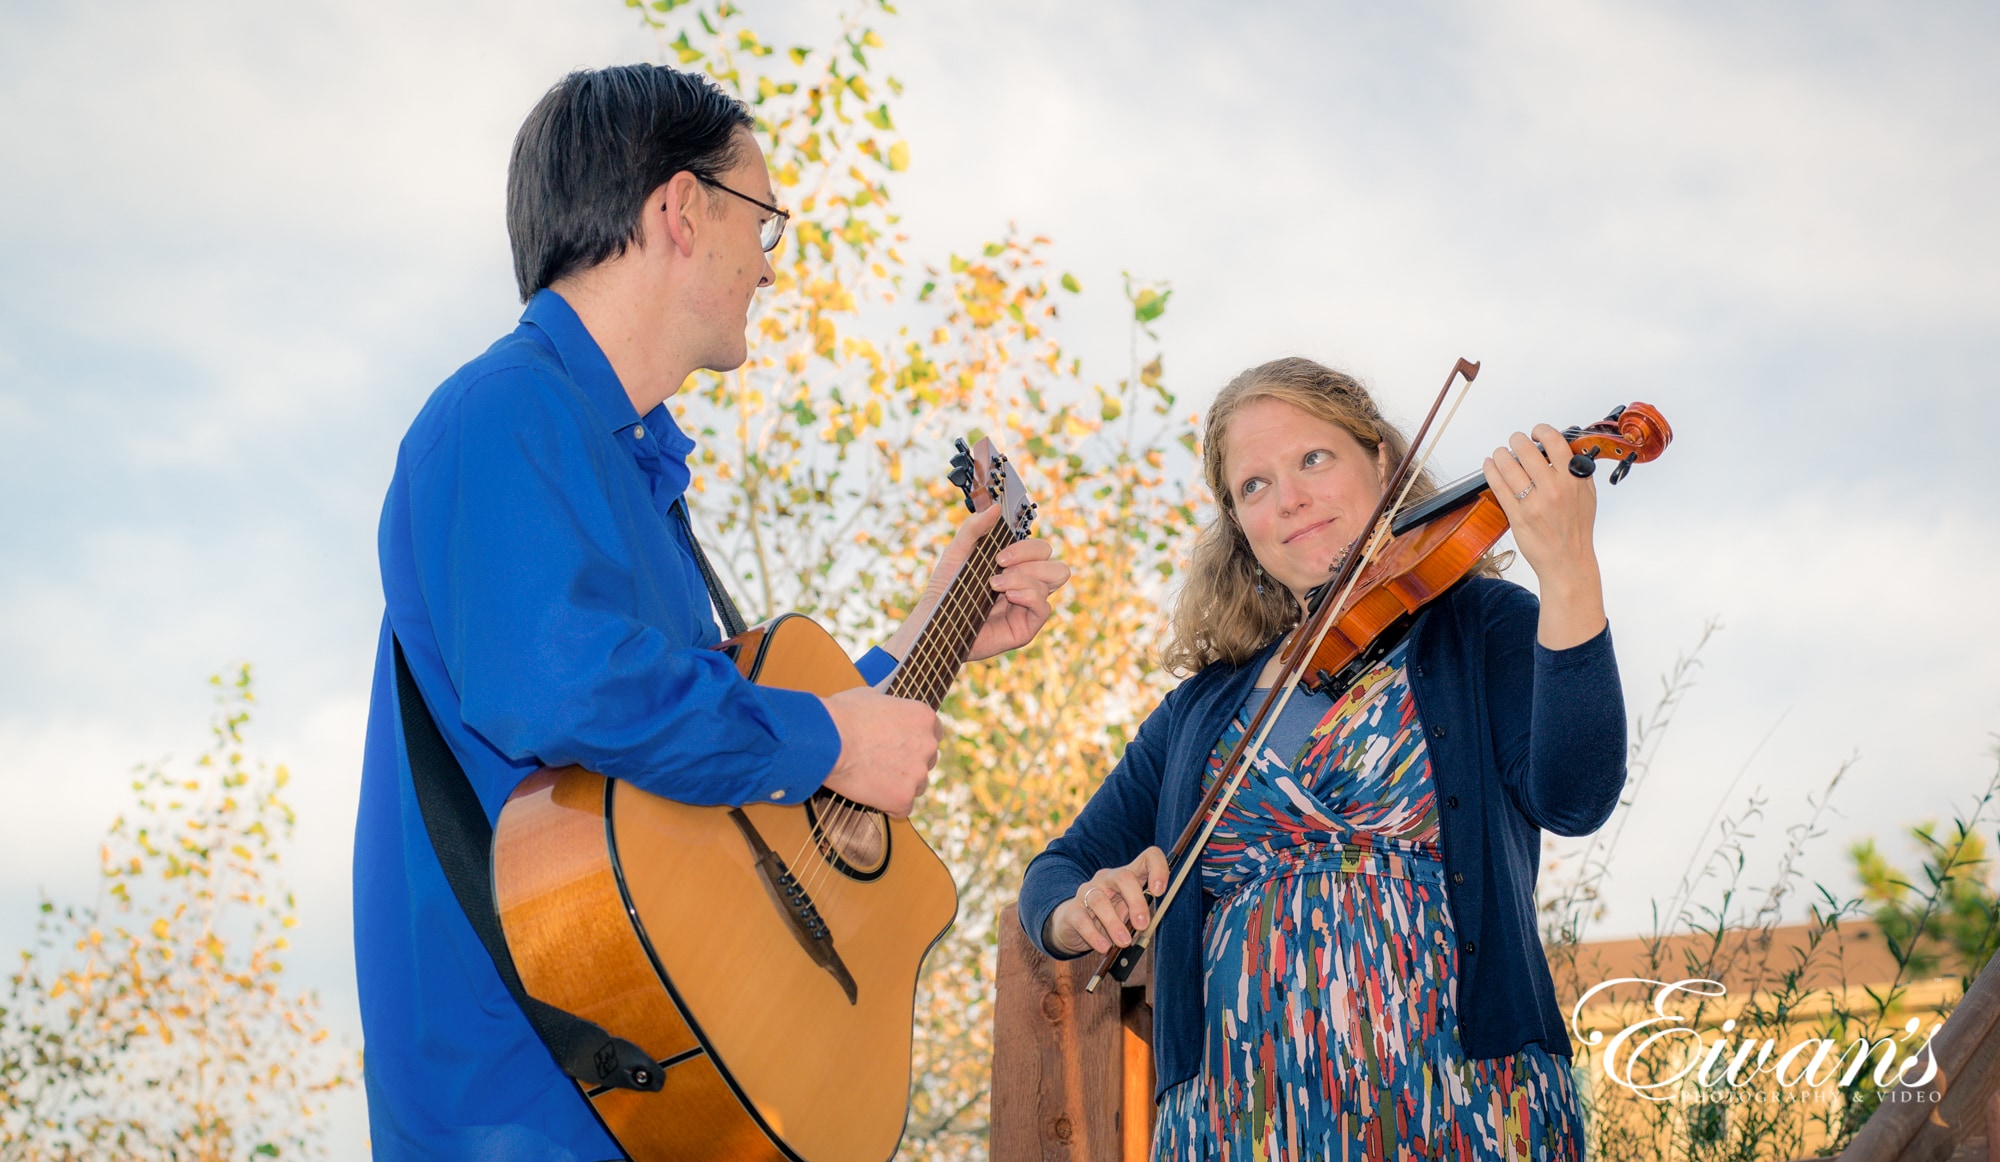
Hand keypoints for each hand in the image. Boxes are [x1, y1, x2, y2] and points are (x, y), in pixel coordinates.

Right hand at [818, 686, 942, 816]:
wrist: (826, 740)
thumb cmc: (841, 716)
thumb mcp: (869, 696)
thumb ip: (887, 707)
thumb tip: (883, 709)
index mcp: (923, 717)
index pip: (934, 733)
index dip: (916, 740)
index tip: (903, 746)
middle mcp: (928, 745)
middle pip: (927, 760)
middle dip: (909, 763)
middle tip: (883, 764)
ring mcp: (918, 773)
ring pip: (916, 785)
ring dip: (900, 785)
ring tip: (872, 779)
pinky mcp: (903, 798)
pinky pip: (901, 807)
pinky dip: (888, 805)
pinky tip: (870, 795)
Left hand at [884, 505, 1071, 663]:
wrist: (934, 620)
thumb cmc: (945, 588)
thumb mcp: (957, 552)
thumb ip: (974, 528)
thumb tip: (995, 508)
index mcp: (1016, 567)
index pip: (1041, 550)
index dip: (1026, 548)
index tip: (998, 555)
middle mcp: (1026, 586)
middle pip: (1056, 564)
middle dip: (1030, 558)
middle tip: (999, 565)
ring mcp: (1028, 607)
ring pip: (1054, 581)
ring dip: (1024, 577)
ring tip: (996, 585)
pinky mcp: (1026, 627)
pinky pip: (1044, 607)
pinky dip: (1029, 595)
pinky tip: (1009, 596)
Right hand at [1045, 847, 1169, 956]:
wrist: (1075, 926)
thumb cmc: (1110, 918)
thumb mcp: (1129, 914)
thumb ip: (1140, 917)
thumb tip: (1148, 928)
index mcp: (1129, 876)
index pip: (1148, 858)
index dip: (1158, 869)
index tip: (1160, 892)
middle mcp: (1108, 878)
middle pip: (1123, 877)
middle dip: (1135, 901)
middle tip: (1142, 925)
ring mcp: (1088, 891)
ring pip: (1100, 900)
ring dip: (1114, 923)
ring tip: (1124, 942)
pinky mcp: (1073, 910)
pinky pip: (1082, 920)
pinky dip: (1094, 935)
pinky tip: (1104, 947)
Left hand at [1483, 423, 1606, 648]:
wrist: (1568, 562)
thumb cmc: (1576, 529)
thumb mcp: (1587, 495)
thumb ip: (1577, 471)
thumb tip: (1564, 448)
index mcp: (1574, 480)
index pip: (1555, 442)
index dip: (1541, 431)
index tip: (1535, 432)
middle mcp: (1555, 489)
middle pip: (1527, 451)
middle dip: (1516, 440)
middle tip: (1514, 441)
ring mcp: (1534, 503)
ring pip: (1509, 467)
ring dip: (1500, 455)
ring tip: (1499, 453)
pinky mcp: (1518, 516)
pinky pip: (1499, 487)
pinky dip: (1491, 472)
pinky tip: (1489, 465)